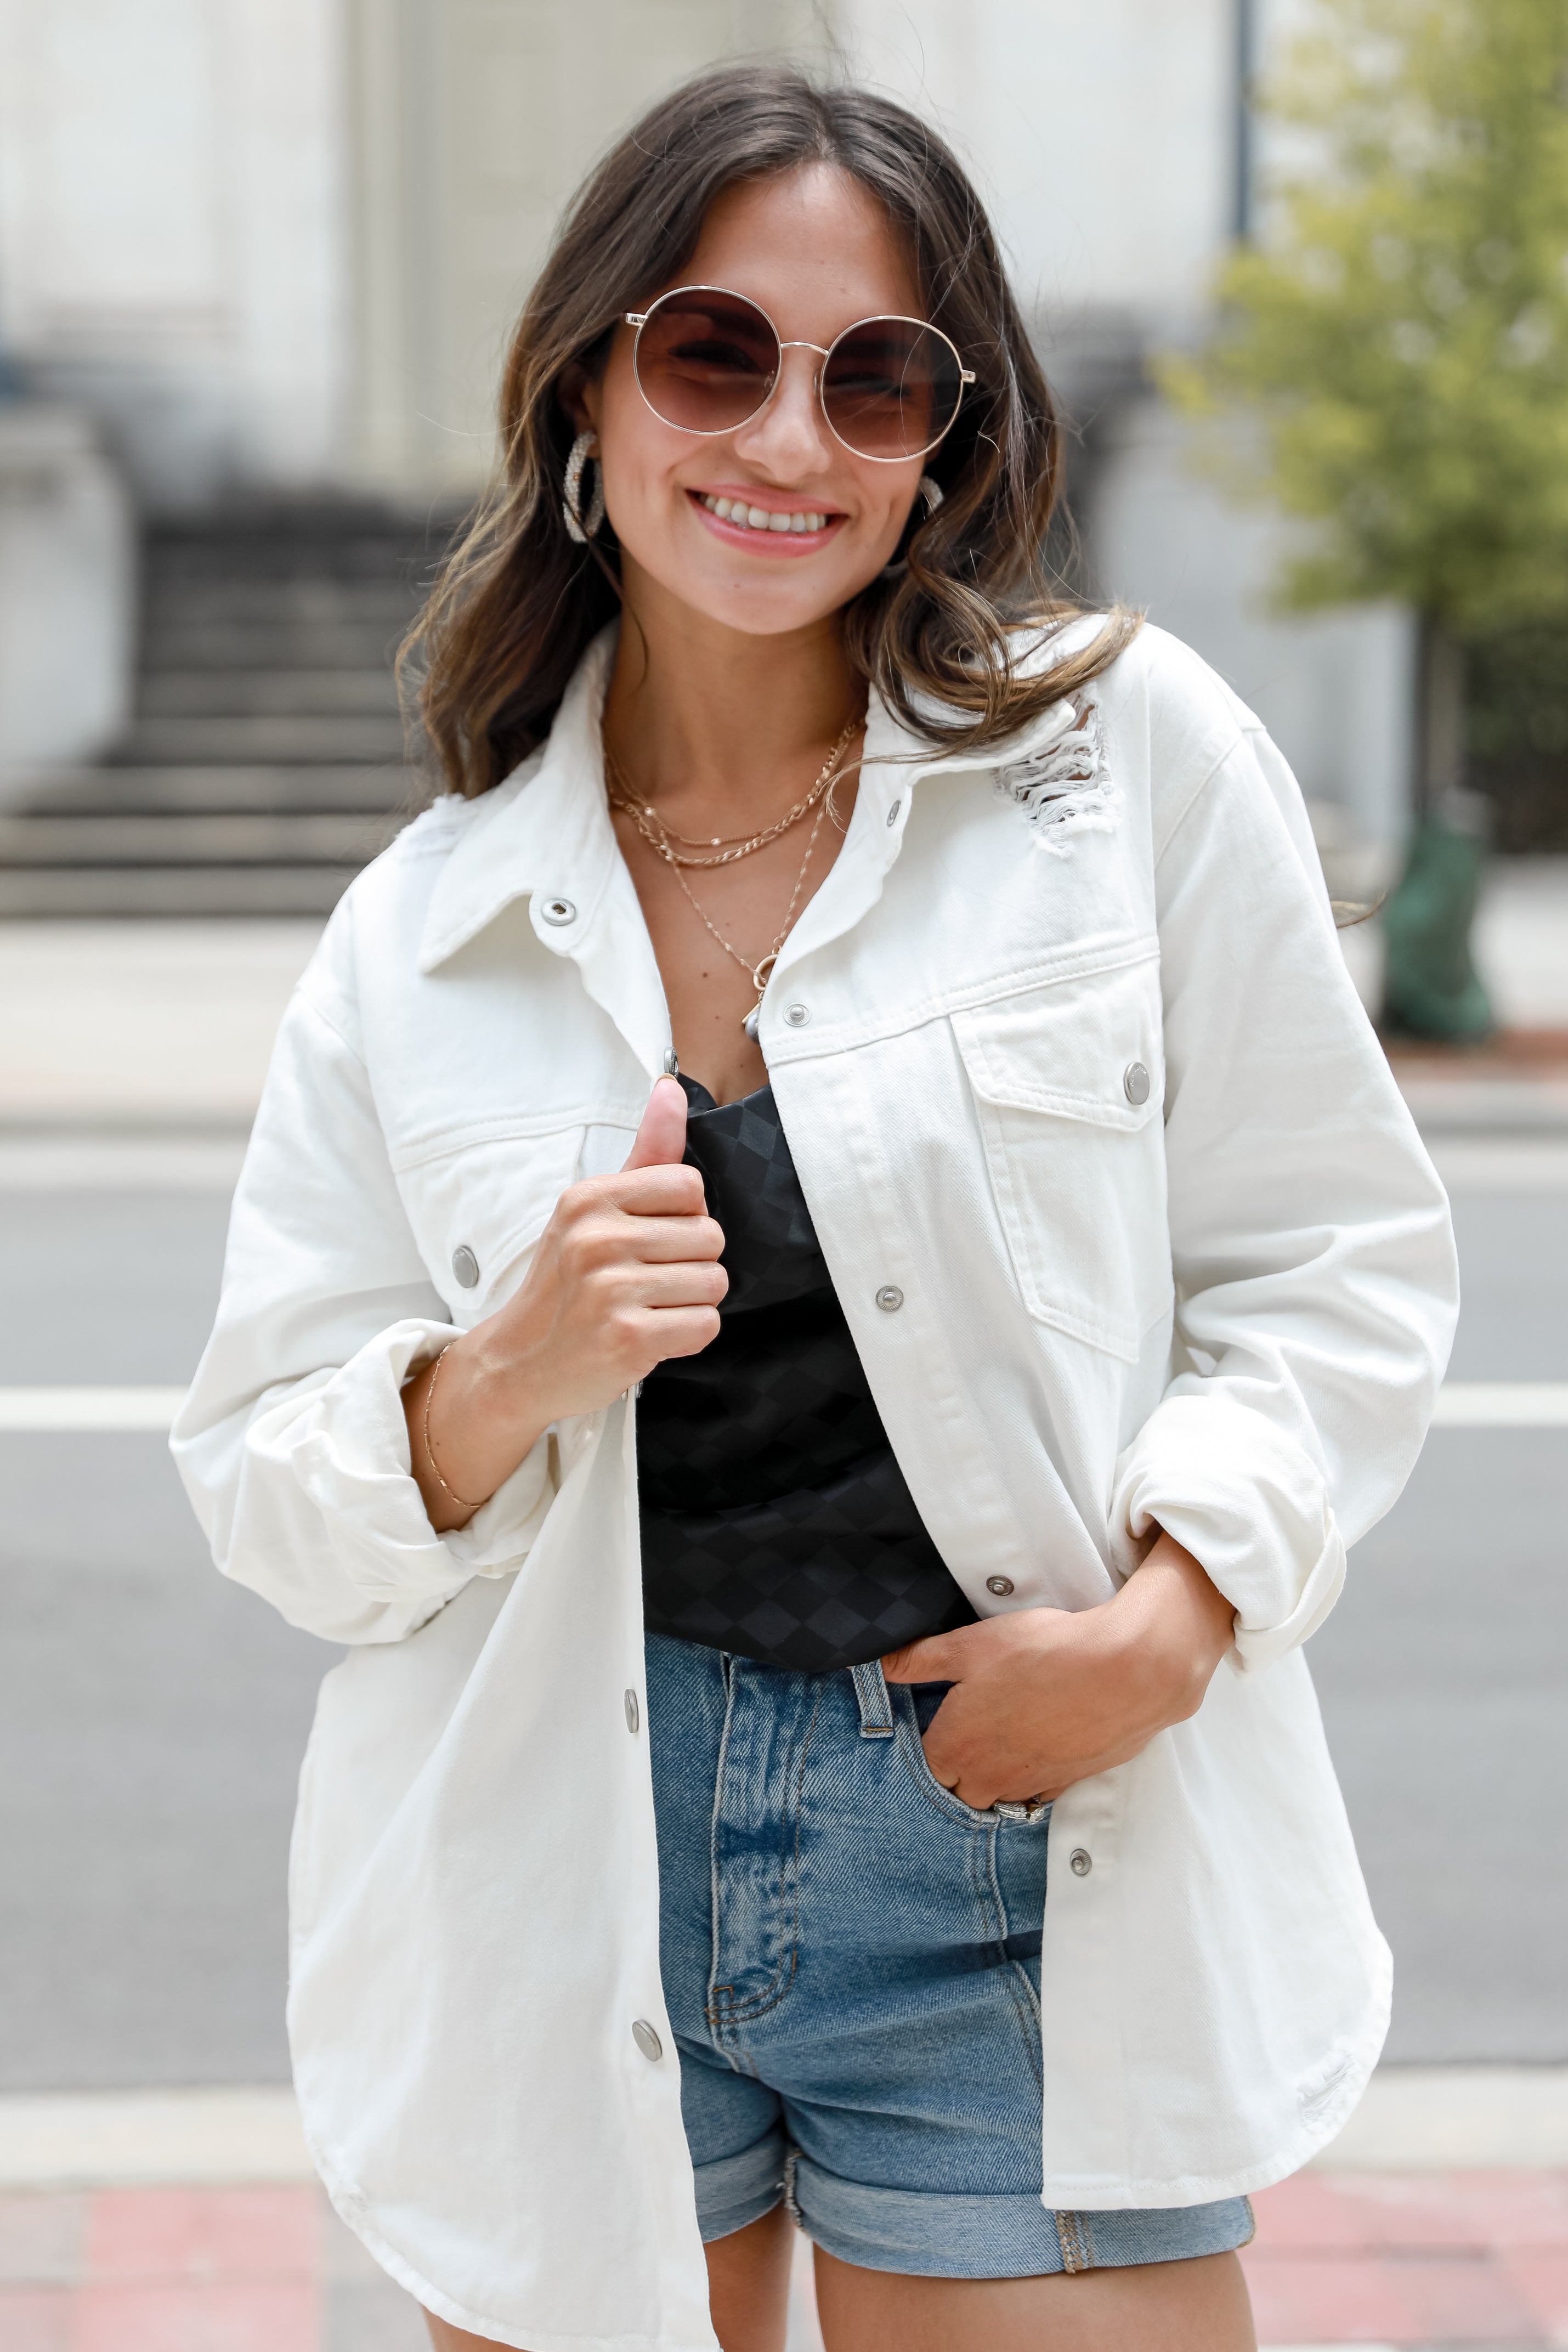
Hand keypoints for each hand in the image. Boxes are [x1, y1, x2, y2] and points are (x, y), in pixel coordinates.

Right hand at [404, 1077, 725, 1528]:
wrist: (518, 1363)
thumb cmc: (565, 1287)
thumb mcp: (593, 1212)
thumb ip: (644, 1154)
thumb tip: (671, 1089)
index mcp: (590, 1200)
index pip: (690, 1187)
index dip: (685, 1218)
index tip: (652, 1241)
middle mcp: (597, 1239)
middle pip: (710, 1237)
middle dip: (693, 1265)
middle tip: (649, 1284)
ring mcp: (610, 1291)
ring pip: (714, 1282)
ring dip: (692, 1302)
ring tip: (649, 1309)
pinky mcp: (627, 1339)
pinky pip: (704, 1325)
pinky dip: (688, 1336)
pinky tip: (653, 1335)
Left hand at [881, 1534, 1235, 1808]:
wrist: (1125, 1672)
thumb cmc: (1045, 1653)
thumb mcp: (970, 1645)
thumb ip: (920, 1660)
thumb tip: (880, 1663)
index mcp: (955, 1748)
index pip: (924, 1764)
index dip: (931, 1738)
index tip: (942, 1715)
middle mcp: (988, 1778)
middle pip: (957, 1788)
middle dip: (958, 1765)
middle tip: (973, 1725)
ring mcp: (1029, 1785)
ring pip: (997, 1794)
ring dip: (994, 1774)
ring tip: (1006, 1733)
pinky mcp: (1066, 1782)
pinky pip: (1037, 1792)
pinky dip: (1032, 1775)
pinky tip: (1041, 1743)